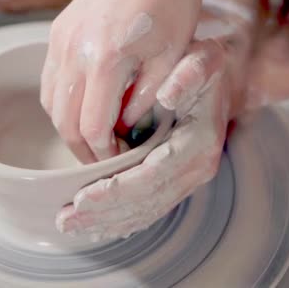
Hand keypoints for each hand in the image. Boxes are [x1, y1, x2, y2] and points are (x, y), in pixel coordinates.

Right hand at [40, 0, 207, 162]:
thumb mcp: (171, 55)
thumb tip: (124, 127)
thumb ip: (144, 98)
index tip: (117, 161)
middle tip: (102, 158)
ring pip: (50, 102)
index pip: (92, 127)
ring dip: (68, 126)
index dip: (103, 153)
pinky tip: (80, 104)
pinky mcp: (58, 31)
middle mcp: (73, 51)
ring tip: (92, 136)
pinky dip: (59, 101)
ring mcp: (60, 39)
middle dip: (82, 148)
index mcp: (106, 59)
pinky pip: (48, 78)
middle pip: (63, 121)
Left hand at [55, 16, 251, 240]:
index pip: (151, 177)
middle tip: (66, 220)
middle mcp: (194, 170)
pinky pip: (147, 208)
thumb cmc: (205, 71)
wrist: (222, 81)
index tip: (83, 196)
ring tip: (71, 226)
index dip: (116, 190)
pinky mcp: (174, 182)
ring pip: (144, 211)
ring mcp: (185, 180)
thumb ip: (188, 76)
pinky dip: (119, 219)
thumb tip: (167, 93)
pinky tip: (95, 226)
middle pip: (144, 203)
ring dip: (106, 222)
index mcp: (197, 146)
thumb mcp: (201, 62)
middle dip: (103, 214)